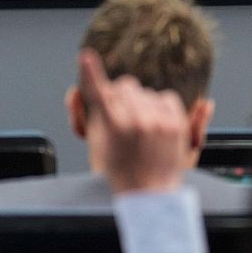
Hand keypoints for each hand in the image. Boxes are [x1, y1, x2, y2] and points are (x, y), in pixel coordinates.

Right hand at [76, 49, 189, 193]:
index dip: (90, 73)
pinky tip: (155, 123)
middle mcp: (136, 121)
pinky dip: (160, 106)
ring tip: (140, 128)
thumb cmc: (118, 172)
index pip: (98, 92)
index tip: (86, 57)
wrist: (148, 195)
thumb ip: (84, 115)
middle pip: (125, 85)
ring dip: (141, 103)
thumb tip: (75, 93)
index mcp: (112, 126)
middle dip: (121, 97)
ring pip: (146, 91)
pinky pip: (166, 97)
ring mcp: (159, 122)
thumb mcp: (94, 144)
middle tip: (121, 117)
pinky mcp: (176, 124)